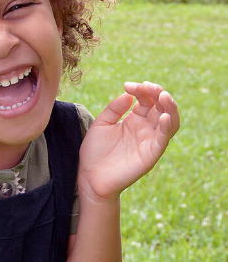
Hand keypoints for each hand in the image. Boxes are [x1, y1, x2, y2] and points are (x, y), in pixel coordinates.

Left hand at [78, 81, 179, 202]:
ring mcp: (149, 141)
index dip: (141, 89)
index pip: (146, 99)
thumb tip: (128, 94)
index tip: (128, 85)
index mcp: (134, 119)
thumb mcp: (102, 123)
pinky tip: (164, 116)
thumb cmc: (95, 151)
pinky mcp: (150, 155)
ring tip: (163, 95)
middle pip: (161, 107)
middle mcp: (145, 129)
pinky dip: (167, 127)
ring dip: (170, 107)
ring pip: (170, 122)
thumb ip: (114, 108)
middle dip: (157, 93)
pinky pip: (163, 140)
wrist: (90, 176)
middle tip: (148, 86)